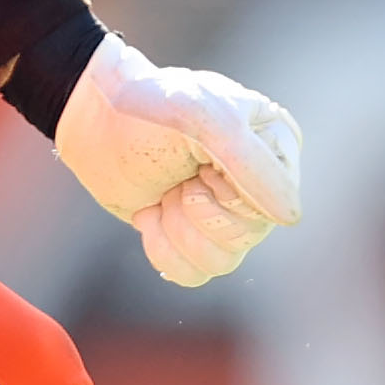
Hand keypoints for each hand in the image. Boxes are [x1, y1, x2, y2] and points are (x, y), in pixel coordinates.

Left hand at [54, 34, 302, 287]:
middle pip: (247, 237)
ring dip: (177, 230)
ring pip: (222, 262)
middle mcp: (260, 182)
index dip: (227, 195)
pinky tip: (150, 215)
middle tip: (177, 179)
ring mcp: (228, 211)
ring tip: (163, 194)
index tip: (199, 165)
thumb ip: (252, 164)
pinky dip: (163, 250)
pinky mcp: (195, 235)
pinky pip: (196, 275)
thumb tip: (291, 218)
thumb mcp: (203, 118)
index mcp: (276, 145)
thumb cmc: (148, 109)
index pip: (273, 205)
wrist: (93, 123)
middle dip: (195, 212)